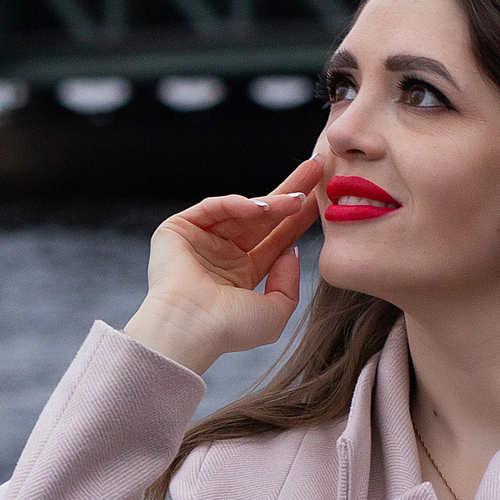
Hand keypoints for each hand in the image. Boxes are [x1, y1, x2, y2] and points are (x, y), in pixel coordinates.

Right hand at [123, 157, 323, 374]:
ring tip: (298, 198)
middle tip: (316, 170)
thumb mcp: (274, 314)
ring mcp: (199, 241)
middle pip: (262, 218)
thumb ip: (289, 285)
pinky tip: (260, 207)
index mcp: (240, 276)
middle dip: (289, 194)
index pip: (275, 240)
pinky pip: (212, 208)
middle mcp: (221, 256)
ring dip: (272, 201)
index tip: (321, 200)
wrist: (189, 328)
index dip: (298, 220)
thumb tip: (292, 252)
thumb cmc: (228, 329)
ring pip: (241, 211)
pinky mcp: (178, 230)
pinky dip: (235, 203)